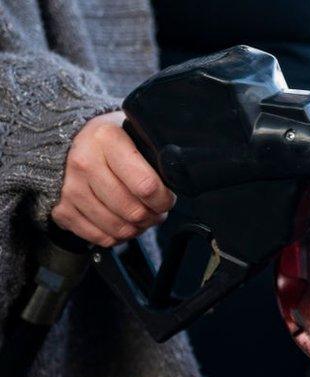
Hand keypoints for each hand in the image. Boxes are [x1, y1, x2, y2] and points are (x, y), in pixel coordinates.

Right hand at [52, 112, 174, 246]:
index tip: (167, 198)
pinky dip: (116, 237)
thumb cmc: (110, 141)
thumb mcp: (134, 133)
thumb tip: (175, 184)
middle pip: (133, 210)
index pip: (146, 185)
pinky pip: (99, 237)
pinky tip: (122, 223)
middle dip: (153, 216)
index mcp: (107, 139)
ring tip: (141, 217)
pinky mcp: (61, 209)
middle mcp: (84, 162)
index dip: (164, 199)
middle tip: (156, 210)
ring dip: (137, 228)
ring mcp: (70, 188)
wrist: (69, 142)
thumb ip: (154, 156)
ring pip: (117, 227)